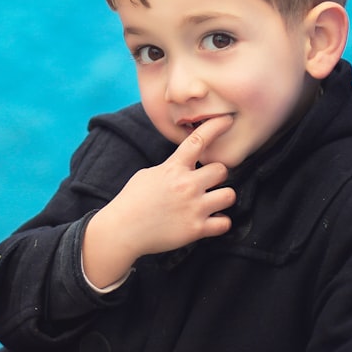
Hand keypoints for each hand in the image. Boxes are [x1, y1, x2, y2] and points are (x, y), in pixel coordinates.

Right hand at [82, 116, 236, 287]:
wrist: (122, 231)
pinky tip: (213, 220)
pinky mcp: (196, 229)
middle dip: (219, 175)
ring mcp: (193, 208)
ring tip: (214, 202)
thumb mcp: (148, 174)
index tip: (227, 120)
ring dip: (223, 197)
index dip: (216, 126)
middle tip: (210, 182)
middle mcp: (186, 185)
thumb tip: (184, 164)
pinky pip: (225, 223)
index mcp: (173, 168)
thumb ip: (170, 168)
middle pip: (222, 169)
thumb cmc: (131, 201)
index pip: (198, 140)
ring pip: (229, 195)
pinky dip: (221, 222)